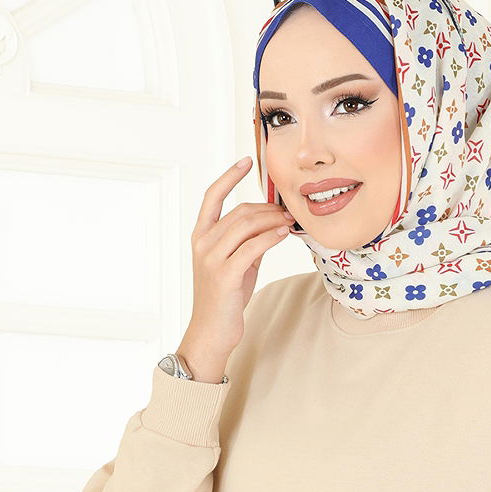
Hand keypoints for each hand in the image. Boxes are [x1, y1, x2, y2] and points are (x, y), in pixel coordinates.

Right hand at [188, 157, 294, 356]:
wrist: (212, 330)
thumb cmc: (225, 298)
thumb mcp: (236, 264)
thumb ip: (247, 242)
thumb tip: (273, 224)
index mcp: (201, 236)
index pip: (212, 196)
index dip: (229, 176)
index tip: (247, 160)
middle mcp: (203, 243)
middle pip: (239, 211)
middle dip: (267, 208)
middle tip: (288, 211)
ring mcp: (212, 259)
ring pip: (246, 226)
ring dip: (272, 221)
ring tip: (290, 222)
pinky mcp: (224, 275)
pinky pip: (251, 248)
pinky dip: (270, 238)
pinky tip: (283, 234)